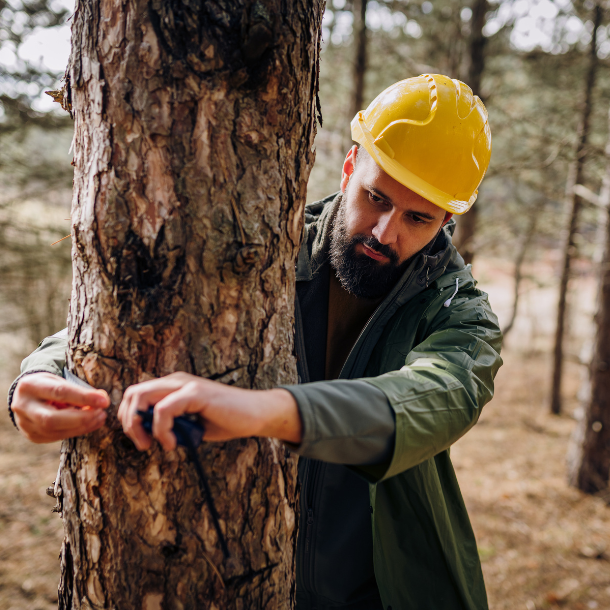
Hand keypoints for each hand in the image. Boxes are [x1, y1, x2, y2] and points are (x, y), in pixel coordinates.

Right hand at [11, 372, 109, 442]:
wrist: (27, 397)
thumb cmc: (49, 386)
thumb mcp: (60, 381)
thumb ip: (79, 390)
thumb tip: (102, 399)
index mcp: (30, 386)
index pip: (59, 392)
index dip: (84, 397)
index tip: (104, 401)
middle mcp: (23, 406)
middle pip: (52, 418)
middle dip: (81, 418)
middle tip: (101, 413)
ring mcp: (25, 424)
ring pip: (54, 431)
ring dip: (82, 426)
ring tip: (100, 417)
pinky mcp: (32, 436)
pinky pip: (57, 437)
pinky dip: (77, 431)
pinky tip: (91, 424)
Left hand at [117, 372, 301, 450]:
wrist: (256, 414)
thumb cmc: (226, 420)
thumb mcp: (190, 424)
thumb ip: (170, 425)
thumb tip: (148, 436)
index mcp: (173, 386)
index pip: (135, 395)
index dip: (130, 419)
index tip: (142, 441)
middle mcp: (175, 380)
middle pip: (132, 393)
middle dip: (129, 423)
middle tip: (143, 445)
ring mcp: (185, 384)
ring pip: (141, 397)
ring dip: (140, 426)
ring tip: (155, 445)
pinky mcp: (195, 392)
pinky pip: (163, 409)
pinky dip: (161, 430)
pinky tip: (172, 444)